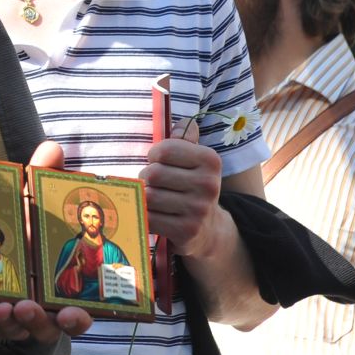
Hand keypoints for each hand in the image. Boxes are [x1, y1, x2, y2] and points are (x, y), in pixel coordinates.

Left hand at [0, 139, 90, 340]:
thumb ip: (41, 179)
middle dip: (42, 323)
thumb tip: (52, 147)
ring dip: (12, 323)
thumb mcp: (30, 204)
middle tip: (31, 308)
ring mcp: (10, 316)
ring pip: (15, 331)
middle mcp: (39, 308)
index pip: (76, 313)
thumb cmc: (20, 230)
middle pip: (48, 329)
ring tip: (6, 306)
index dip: (77, 319)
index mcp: (60, 288)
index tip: (75, 314)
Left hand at [140, 123, 224, 258]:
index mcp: (210, 160)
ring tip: (152, 199)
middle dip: (146, 178)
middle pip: (154, 173)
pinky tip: (152, 215)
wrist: (209, 229)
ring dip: (144, 198)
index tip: (157, 162)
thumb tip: (178, 124)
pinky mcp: (186, 231)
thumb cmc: (193, 187)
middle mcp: (208, 184)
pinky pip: (149, 218)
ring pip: (149, 196)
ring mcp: (198, 209)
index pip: (166, 149)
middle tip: (152, 183)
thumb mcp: (194, 160)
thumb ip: (184, 139)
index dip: (154, 155)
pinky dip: (144, 215)